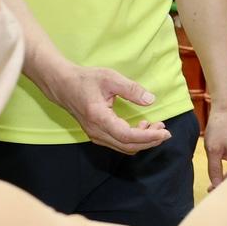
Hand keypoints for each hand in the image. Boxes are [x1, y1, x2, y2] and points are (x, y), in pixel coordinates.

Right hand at [48, 64, 170, 153]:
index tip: (164, 132)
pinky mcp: (96, 134)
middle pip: (127, 146)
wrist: (62, 84)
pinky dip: (133, 140)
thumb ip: (131, 89)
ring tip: (156, 127)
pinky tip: (142, 127)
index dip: (148, 137)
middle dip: (149, 141)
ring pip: (123, 147)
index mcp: (98, 117)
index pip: (127, 136)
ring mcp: (94, 135)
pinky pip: (118, 143)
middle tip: (164, 130)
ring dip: (142, 141)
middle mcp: (95, 131)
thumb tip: (150, 100)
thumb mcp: (110, 78)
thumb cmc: (85, 79)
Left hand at [203, 107, 226, 187]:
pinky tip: (219, 176)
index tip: (209, 192)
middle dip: (224, 185)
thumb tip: (216, 186)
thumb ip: (215, 169)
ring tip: (212, 186)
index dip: (222, 187)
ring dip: (225, 179)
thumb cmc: (219, 128)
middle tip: (210, 191)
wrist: (225, 111)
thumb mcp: (213, 150)